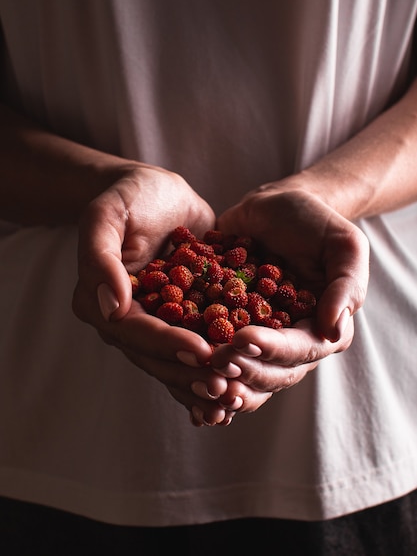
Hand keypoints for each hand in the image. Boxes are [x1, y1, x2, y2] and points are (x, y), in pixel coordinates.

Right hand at [72, 163, 230, 422]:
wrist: (158, 194)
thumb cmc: (130, 197)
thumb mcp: (107, 214)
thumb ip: (101, 257)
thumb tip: (113, 308)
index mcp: (100, 302)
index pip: (134, 331)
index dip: (167, 345)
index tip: (201, 351)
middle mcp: (124, 321)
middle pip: (156, 358)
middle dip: (190, 372)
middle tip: (226, 385)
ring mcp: (154, 324)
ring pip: (176, 363)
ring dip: (204, 381)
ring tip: (235, 394)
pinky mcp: (181, 320)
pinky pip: (196, 349)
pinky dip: (215, 369)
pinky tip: (241, 384)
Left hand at [201, 182, 368, 422]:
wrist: (274, 207)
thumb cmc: (315, 224)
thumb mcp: (343, 246)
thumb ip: (345, 287)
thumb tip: (333, 331)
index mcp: (320, 331)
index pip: (299, 351)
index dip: (271, 350)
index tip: (242, 339)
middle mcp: (288, 344)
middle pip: (269, 373)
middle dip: (242, 370)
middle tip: (215, 361)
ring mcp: (255, 340)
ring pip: (243, 376)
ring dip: (222, 382)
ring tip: (198, 376)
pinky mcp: (225, 329)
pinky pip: (214, 358)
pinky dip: (199, 374)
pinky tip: (181, 382)